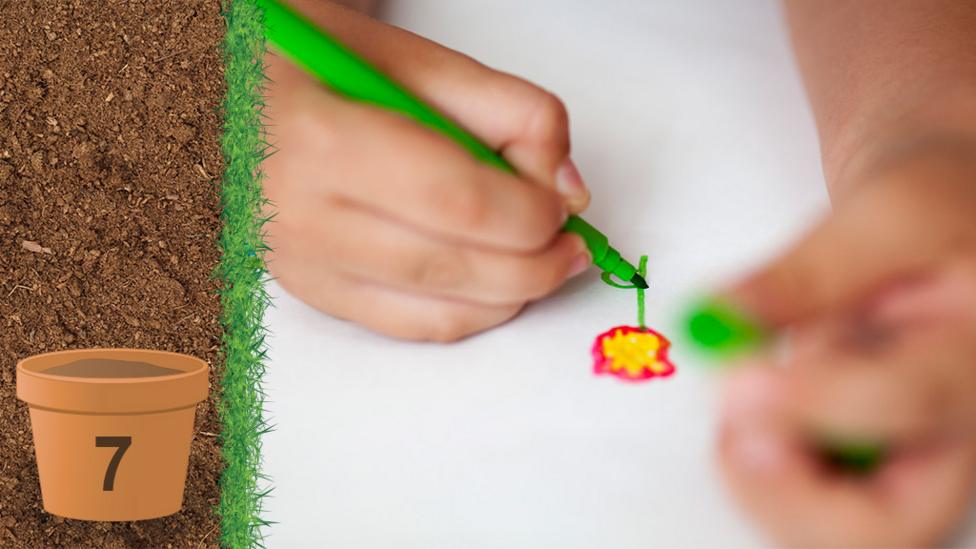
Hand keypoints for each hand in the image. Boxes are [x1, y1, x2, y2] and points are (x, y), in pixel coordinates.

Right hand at [263, 1, 590, 340]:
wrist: (222, 88)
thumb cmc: (307, 57)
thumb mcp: (408, 56)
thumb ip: (505, 109)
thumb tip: (566, 187)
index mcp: (322, 138)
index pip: (457, 202)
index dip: (529, 214)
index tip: (561, 204)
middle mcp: (298, 214)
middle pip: (450, 268)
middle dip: (533, 266)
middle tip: (571, 246)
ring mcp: (297, 263)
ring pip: (431, 313)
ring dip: (508, 298)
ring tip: (545, 265)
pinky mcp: (305, 288)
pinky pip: (402, 325)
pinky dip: (464, 313)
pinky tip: (494, 286)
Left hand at [717, 142, 975, 546]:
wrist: (952, 223)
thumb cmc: (936, 208)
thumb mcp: (880, 215)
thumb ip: (804, 275)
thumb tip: (720, 320)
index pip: (906, 400)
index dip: (810, 400)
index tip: (735, 375)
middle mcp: (968, 428)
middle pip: (894, 524)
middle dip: (791, 490)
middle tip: (733, 431)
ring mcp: (930, 458)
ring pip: (853, 530)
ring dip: (775, 484)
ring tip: (749, 402)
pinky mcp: (891, 464)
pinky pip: (827, 507)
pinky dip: (776, 475)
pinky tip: (765, 411)